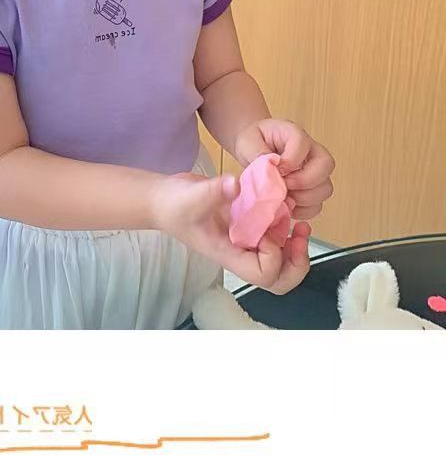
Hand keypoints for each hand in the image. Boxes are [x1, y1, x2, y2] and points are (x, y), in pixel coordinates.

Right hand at [152, 170, 311, 292]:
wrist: (164, 200)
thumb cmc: (173, 204)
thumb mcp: (191, 196)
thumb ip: (214, 191)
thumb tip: (236, 185)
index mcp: (229, 255)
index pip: (262, 273)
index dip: (273, 255)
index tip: (266, 231)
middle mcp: (241, 254)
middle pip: (278, 280)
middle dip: (296, 263)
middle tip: (299, 236)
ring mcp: (246, 244)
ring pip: (282, 263)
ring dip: (297, 248)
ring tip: (300, 224)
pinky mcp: (248, 229)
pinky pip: (276, 240)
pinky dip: (288, 231)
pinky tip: (286, 209)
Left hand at [233, 118, 335, 220]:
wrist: (254, 149)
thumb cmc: (254, 142)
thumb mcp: (248, 141)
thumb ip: (257, 152)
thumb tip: (270, 168)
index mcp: (295, 134)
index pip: (303, 144)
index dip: (290, 161)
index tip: (275, 169)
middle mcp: (311, 152)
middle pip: (326, 165)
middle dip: (304, 180)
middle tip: (284, 185)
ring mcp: (315, 172)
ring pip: (325, 188)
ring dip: (304, 198)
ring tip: (283, 197)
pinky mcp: (312, 191)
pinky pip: (317, 206)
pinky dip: (302, 211)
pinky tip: (285, 206)